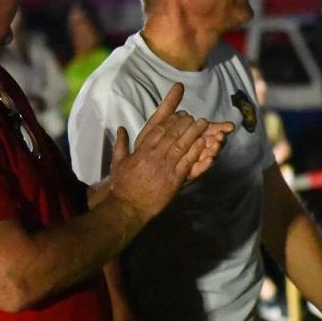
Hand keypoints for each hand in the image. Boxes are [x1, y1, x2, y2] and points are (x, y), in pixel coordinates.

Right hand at [107, 83, 234, 219]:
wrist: (129, 206)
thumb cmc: (123, 186)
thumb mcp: (118, 162)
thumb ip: (121, 144)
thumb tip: (120, 128)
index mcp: (142, 151)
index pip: (159, 130)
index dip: (171, 120)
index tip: (179, 114)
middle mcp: (155, 156)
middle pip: (172, 134)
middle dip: (184, 123)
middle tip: (194, 116)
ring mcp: (166, 167)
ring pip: (182, 145)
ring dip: (194, 133)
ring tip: (203, 124)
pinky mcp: (175, 179)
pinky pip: (188, 162)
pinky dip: (196, 151)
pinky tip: (204, 143)